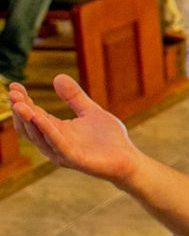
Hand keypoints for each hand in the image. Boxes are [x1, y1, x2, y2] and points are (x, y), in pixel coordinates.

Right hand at [8, 75, 140, 182]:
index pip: (33, 115)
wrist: (128, 159)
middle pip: (30, 126)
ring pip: (39, 136)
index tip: (14, 85)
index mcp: (56, 131)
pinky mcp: (74, 158)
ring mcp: (62, 152)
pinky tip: (38, 117)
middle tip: (12, 93)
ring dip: (28, 120)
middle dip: (20, 109)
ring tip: (18, 104)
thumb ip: (74, 97)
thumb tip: (57, 77)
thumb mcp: (90, 111)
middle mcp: (54, 142)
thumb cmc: (109, 138)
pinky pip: (57, 143)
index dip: (23, 101)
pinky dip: (47, 130)